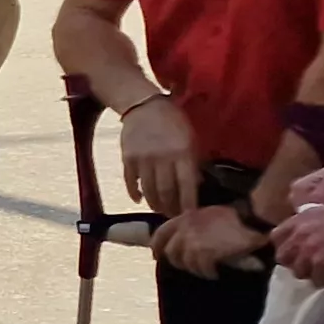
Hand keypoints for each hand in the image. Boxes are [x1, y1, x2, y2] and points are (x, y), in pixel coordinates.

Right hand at [119, 94, 201, 216]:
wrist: (144, 107)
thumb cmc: (173, 122)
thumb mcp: (190, 138)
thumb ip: (193, 161)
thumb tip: (196, 184)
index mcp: (182, 152)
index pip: (187, 184)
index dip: (188, 203)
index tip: (190, 216)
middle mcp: (162, 158)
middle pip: (166, 191)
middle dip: (171, 207)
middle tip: (174, 216)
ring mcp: (143, 159)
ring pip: (149, 190)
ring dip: (154, 203)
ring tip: (159, 209)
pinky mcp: (128, 159)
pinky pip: (130, 181)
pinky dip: (134, 193)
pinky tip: (139, 200)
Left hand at [153, 203, 269, 277]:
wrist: (254, 219)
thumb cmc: (234, 216)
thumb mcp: (207, 214)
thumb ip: (191, 224)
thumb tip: (179, 242)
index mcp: (184, 217)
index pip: (160, 233)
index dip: (156, 247)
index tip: (157, 256)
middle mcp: (185, 228)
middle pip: (171, 252)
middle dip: (179, 262)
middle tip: (190, 267)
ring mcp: (194, 240)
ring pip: (185, 262)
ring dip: (195, 269)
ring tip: (206, 270)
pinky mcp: (206, 252)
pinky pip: (201, 268)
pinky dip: (208, 272)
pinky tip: (214, 273)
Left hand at [276, 197, 323, 280]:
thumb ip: (312, 226)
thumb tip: (303, 242)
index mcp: (302, 218)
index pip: (276, 238)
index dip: (288, 247)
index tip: (300, 252)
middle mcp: (301, 233)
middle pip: (283, 258)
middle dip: (297, 262)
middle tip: (315, 264)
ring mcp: (310, 249)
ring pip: (299, 272)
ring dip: (313, 273)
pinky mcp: (323, 263)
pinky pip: (317, 280)